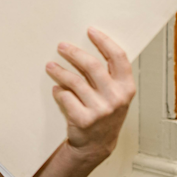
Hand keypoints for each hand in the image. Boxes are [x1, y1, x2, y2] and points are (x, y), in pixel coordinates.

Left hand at [46, 28, 134, 158]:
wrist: (97, 144)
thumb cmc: (105, 113)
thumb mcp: (115, 95)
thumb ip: (108, 75)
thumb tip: (87, 48)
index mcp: (127, 87)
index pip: (118, 57)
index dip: (104, 41)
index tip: (90, 31)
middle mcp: (116, 98)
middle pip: (92, 66)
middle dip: (74, 53)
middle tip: (61, 46)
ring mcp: (100, 110)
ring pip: (74, 81)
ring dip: (59, 71)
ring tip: (50, 66)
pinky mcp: (83, 119)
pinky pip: (65, 97)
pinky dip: (58, 91)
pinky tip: (56, 90)